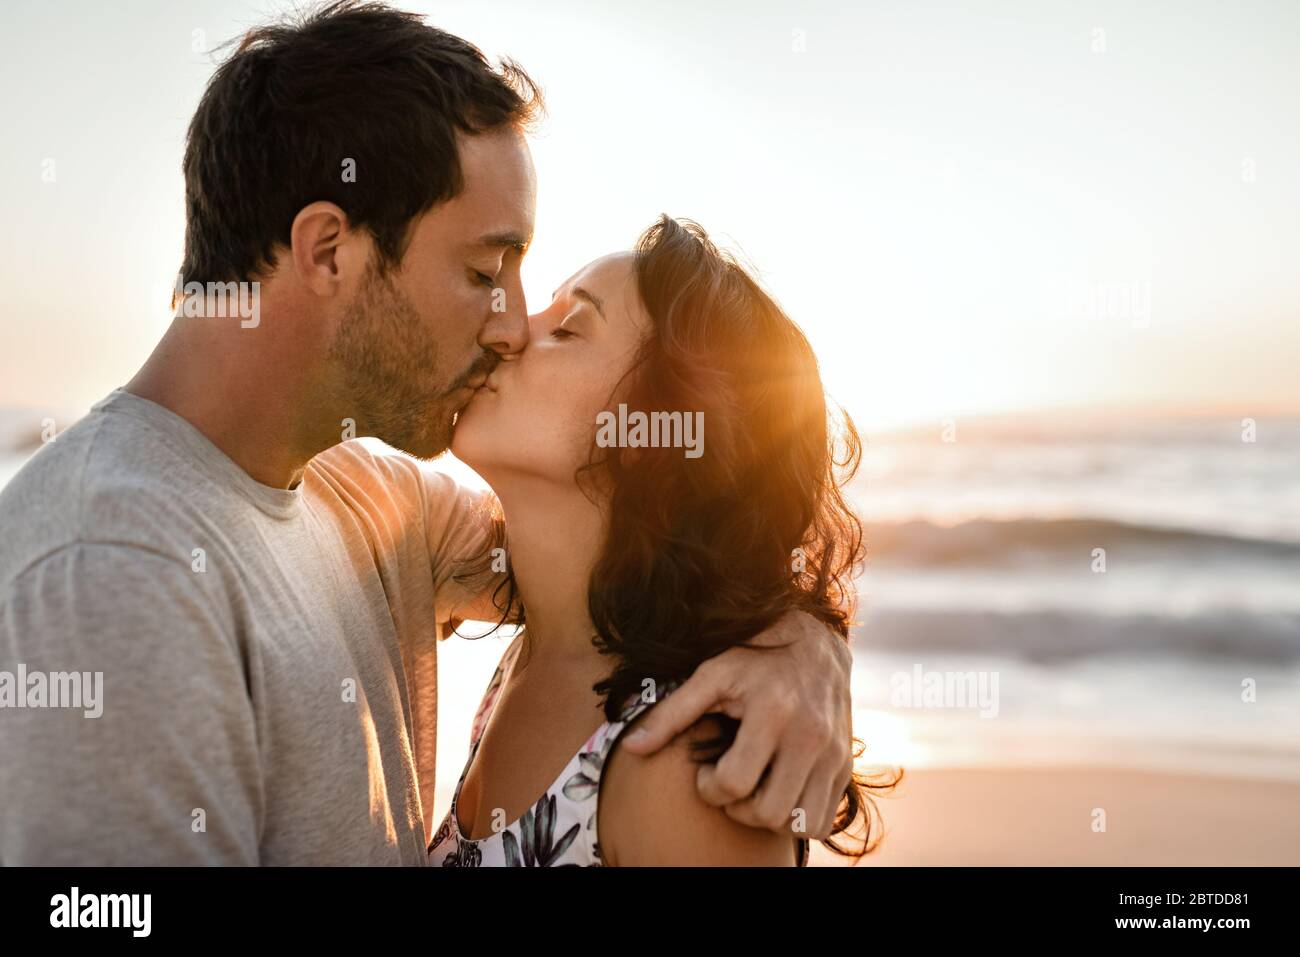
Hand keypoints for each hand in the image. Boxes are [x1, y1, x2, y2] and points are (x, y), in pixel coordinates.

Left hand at [618, 610, 853, 838]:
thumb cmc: (754, 656)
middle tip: (729, 783)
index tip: (707, 771)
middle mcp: (809, 736)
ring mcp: (833, 753)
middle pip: (768, 812)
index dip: (710, 787)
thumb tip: (632, 748)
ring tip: (755, 790)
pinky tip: (779, 790)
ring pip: (801, 824)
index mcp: (772, 712)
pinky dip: (797, 817)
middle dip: (738, 809)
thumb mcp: (711, 674)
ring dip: (769, 818)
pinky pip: (823, 818)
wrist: (815, 640)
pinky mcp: (845, 764)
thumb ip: (671, 713)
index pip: (734, 783)